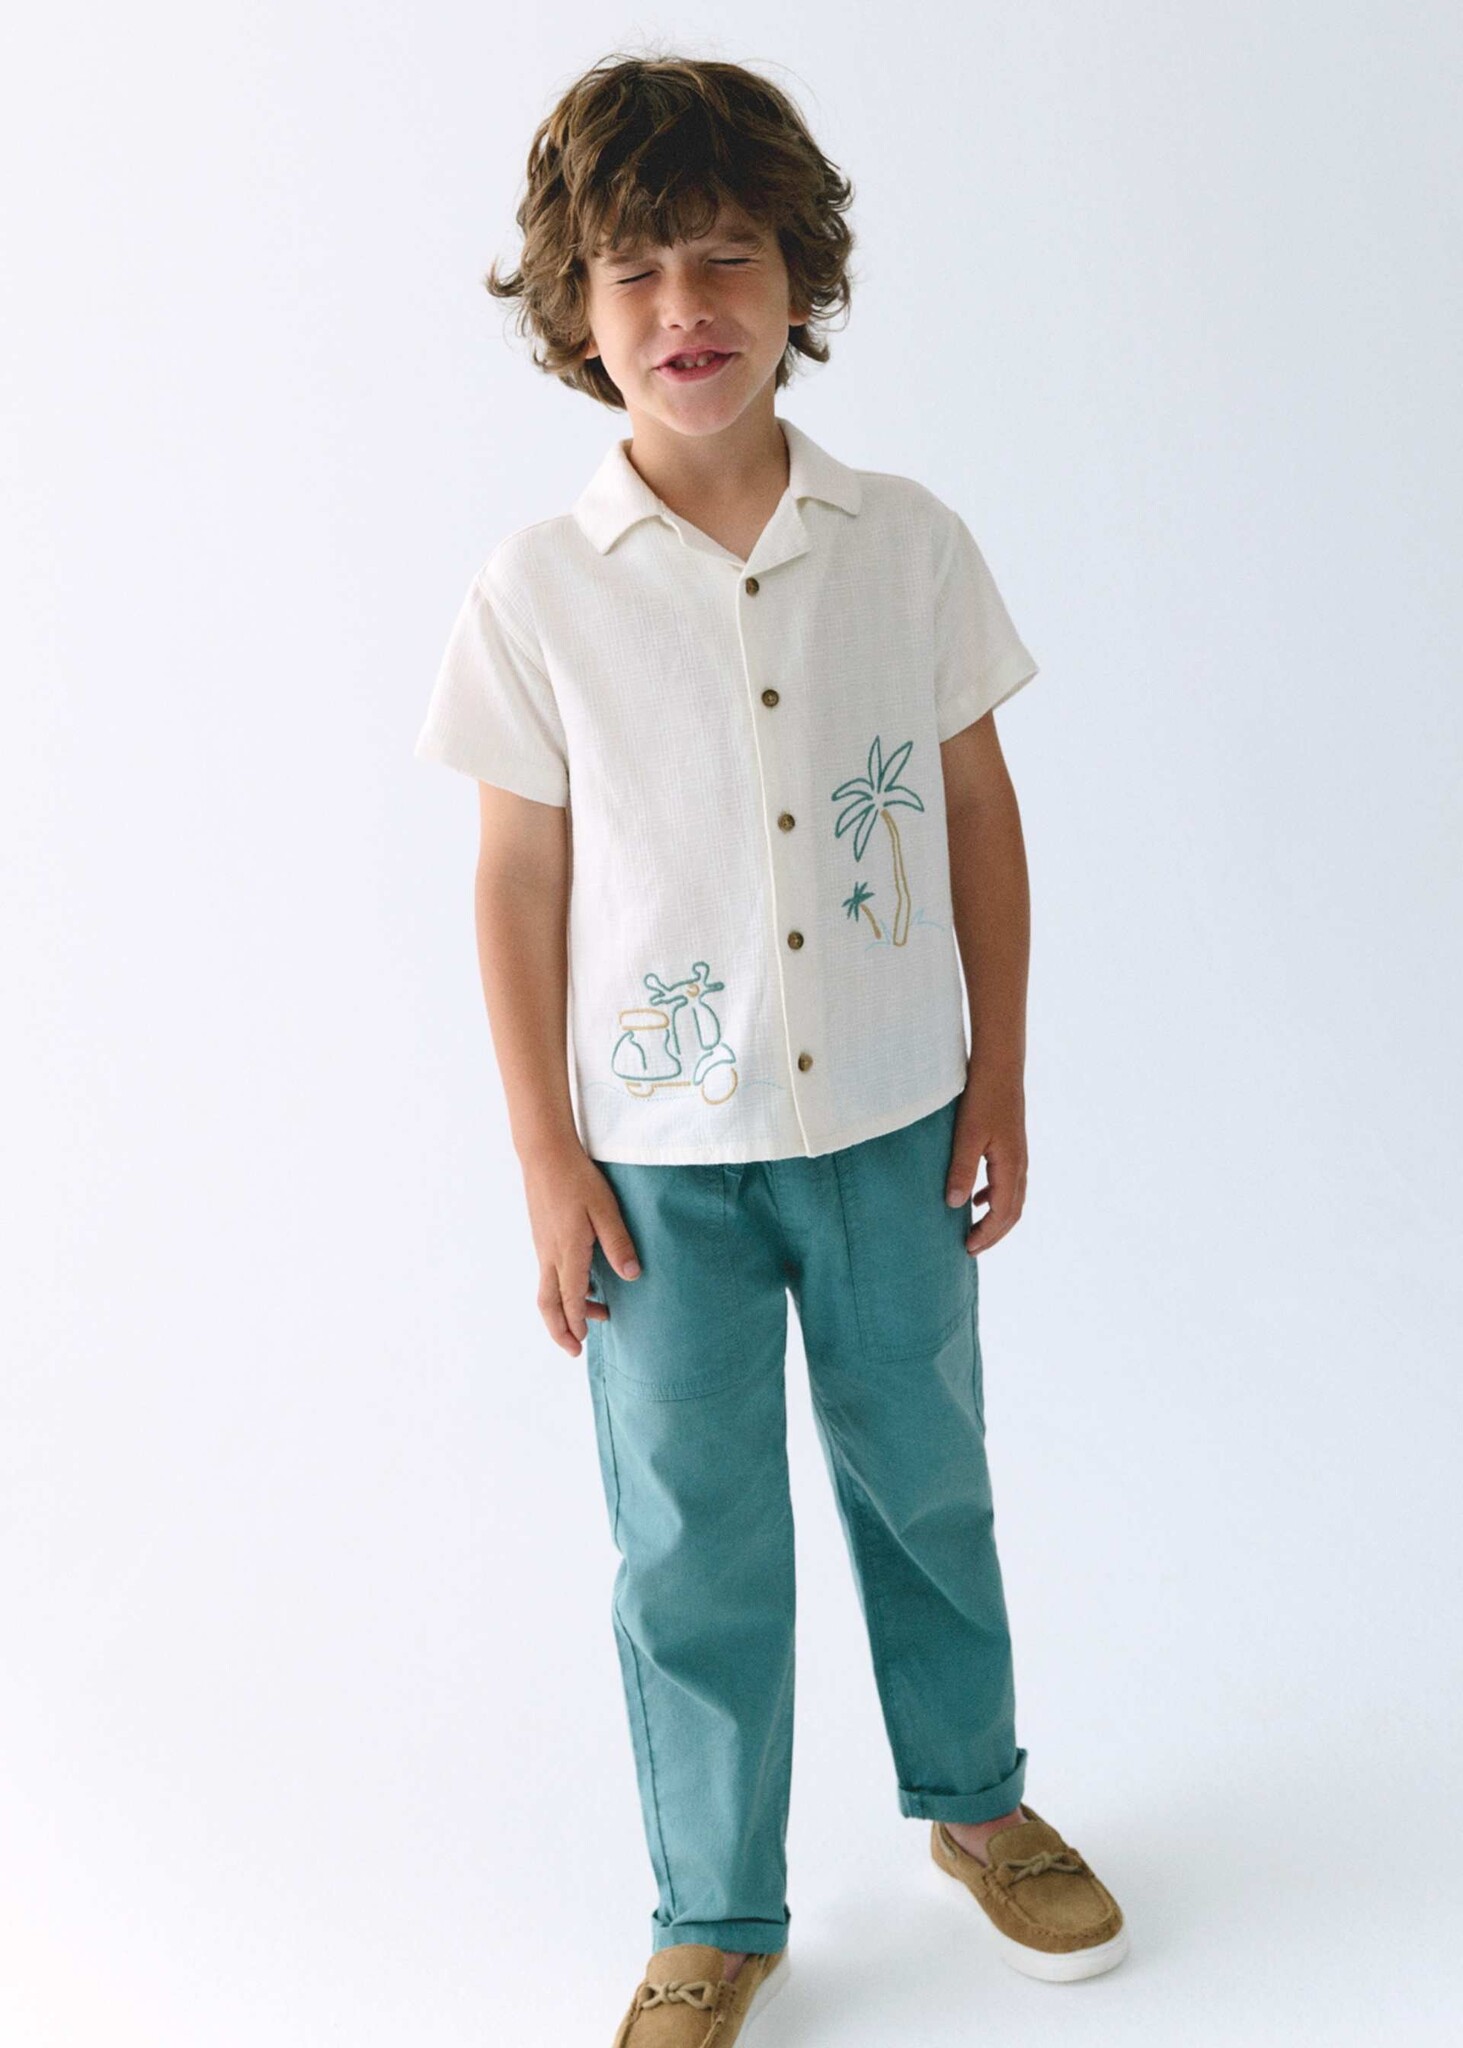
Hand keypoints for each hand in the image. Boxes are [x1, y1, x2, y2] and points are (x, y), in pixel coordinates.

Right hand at [520, 1138, 640, 1356]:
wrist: (544, 1154)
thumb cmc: (577, 1179)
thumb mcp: (605, 1209)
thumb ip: (618, 1243)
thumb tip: (632, 1275)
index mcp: (568, 1251)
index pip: (570, 1298)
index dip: (576, 1323)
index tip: (583, 1343)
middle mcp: (550, 1254)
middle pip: (548, 1304)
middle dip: (560, 1330)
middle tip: (575, 1349)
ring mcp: (543, 1246)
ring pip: (547, 1290)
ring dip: (564, 1309)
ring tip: (591, 1318)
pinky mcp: (542, 1237)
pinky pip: (549, 1273)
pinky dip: (562, 1289)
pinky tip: (583, 1283)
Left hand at [945, 1061, 1027, 1255]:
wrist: (999, 1068)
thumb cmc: (982, 1099)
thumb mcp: (967, 1136)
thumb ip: (962, 1171)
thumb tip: (954, 1205)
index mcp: (1011, 1167)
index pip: (1002, 1213)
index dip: (986, 1234)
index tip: (967, 1248)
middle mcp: (1019, 1165)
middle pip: (1012, 1212)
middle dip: (993, 1233)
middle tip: (971, 1249)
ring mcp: (1017, 1156)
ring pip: (1011, 1198)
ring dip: (994, 1218)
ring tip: (973, 1230)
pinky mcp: (1011, 1147)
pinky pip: (1007, 1183)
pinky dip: (993, 1198)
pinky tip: (975, 1199)